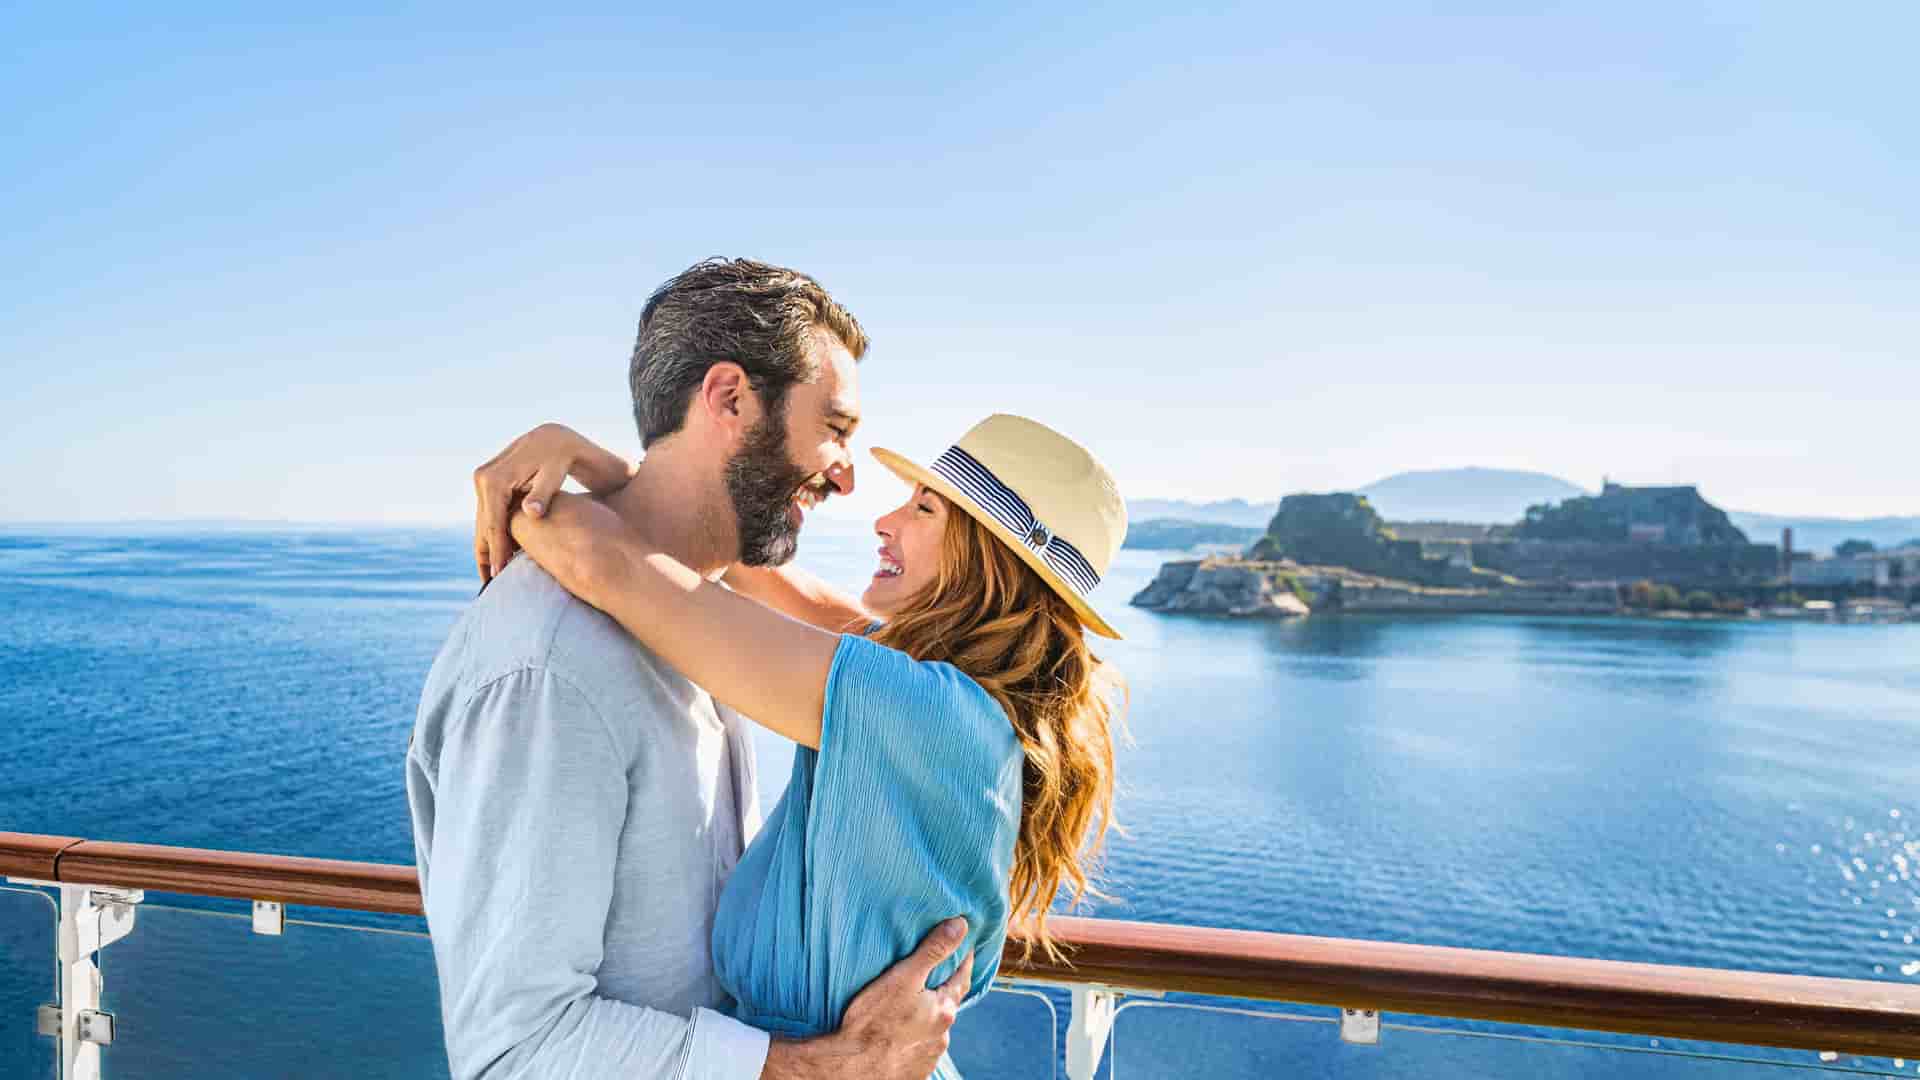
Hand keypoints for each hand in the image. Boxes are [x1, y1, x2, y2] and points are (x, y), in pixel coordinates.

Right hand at [473, 423, 628, 582]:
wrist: (558, 439)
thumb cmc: (562, 458)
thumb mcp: (555, 473)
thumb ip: (544, 494)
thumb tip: (531, 512)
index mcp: (496, 478)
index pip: (494, 522)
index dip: (497, 550)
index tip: (499, 575)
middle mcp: (483, 477)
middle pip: (483, 524)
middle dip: (489, 554)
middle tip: (493, 584)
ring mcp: (484, 479)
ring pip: (483, 521)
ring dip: (488, 547)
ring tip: (493, 577)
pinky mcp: (489, 482)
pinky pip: (488, 513)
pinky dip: (493, 533)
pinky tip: (499, 554)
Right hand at [763, 917, 973, 1079]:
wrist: (849, 1068)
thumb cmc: (872, 1022)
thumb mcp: (903, 977)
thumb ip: (933, 950)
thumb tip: (961, 926)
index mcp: (944, 1011)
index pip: (962, 978)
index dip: (963, 961)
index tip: (964, 949)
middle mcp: (942, 1036)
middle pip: (947, 1004)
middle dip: (941, 990)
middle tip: (931, 976)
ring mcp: (929, 1056)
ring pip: (933, 1028)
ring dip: (926, 1016)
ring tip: (909, 1007)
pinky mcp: (914, 1071)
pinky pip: (919, 1048)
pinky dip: (913, 1037)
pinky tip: (899, 1032)